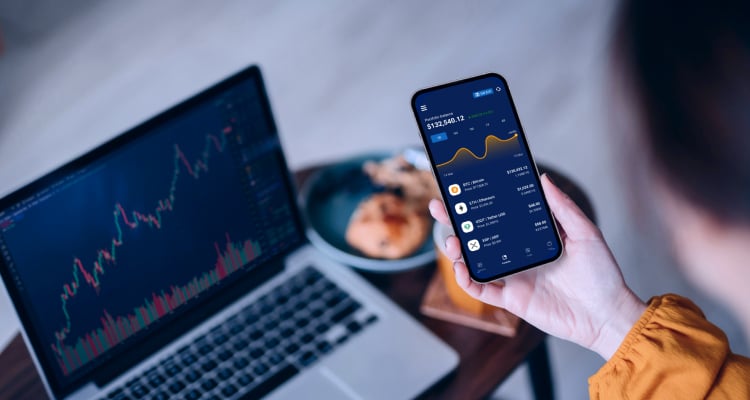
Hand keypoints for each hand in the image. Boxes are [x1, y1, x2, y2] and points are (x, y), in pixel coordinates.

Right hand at [429, 174, 645, 358]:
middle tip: (439, 207)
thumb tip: (544, 179)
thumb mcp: (585, 234)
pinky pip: (481, 289)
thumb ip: (563, 208)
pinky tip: (461, 267)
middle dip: (455, 222)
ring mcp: (512, 277)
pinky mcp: (511, 299)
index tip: (464, 187)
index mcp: (531, 237)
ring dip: (456, 250)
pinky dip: (467, 280)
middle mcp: (517, 254)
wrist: (606, 315)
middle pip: (478, 235)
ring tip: (451, 240)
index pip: (499, 216)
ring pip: (473, 261)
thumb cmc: (601, 274)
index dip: (479, 203)